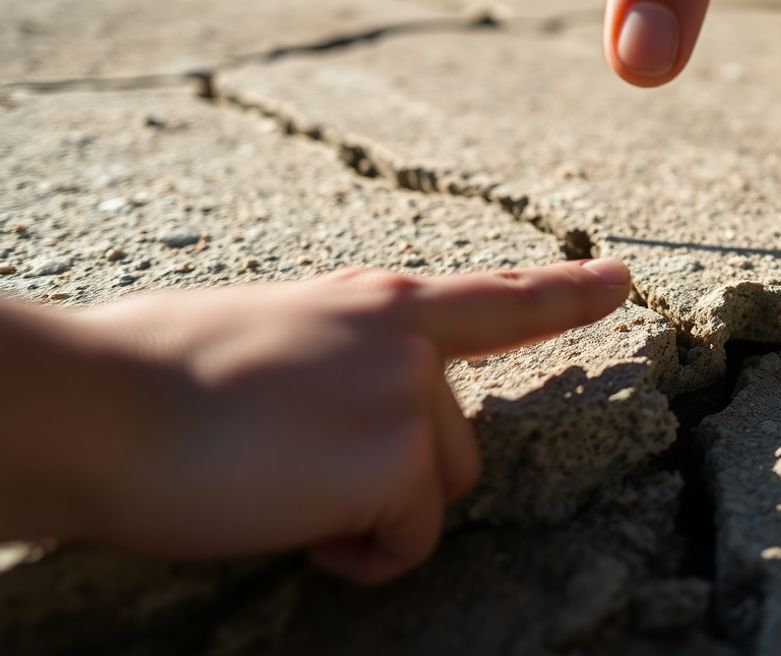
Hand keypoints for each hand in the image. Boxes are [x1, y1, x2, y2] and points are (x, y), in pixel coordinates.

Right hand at [1, 260, 630, 583]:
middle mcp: (409, 342)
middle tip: (293, 472)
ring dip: (371, 514)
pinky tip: (293, 524)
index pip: (495, 299)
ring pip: (434, 494)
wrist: (101, 406)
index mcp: (377, 305)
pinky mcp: (398, 459)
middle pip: (457, 448)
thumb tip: (355, 412)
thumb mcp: (273, 332)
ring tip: (283, 491)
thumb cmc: (156, 375)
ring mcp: (410, 395)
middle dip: (394, 481)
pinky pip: (408, 540)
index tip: (622, 282)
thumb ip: (342, 357)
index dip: (565, 294)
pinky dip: (359, 555)